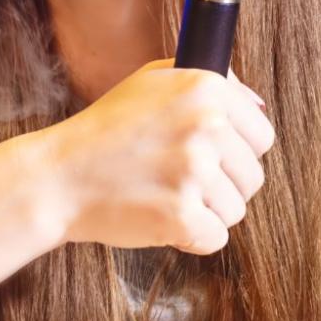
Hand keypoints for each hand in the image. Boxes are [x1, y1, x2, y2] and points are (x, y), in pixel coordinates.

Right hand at [27, 58, 272, 254]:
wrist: (58, 176)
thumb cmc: (104, 131)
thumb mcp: (152, 82)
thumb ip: (208, 82)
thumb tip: (257, 104)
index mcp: (204, 88)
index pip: (262, 136)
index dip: (235, 152)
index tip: (204, 156)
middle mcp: (205, 124)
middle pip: (253, 177)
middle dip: (221, 185)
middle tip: (174, 178)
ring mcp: (194, 170)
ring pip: (236, 210)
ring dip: (203, 212)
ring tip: (161, 194)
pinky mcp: (182, 214)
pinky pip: (215, 238)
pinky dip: (189, 238)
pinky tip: (158, 216)